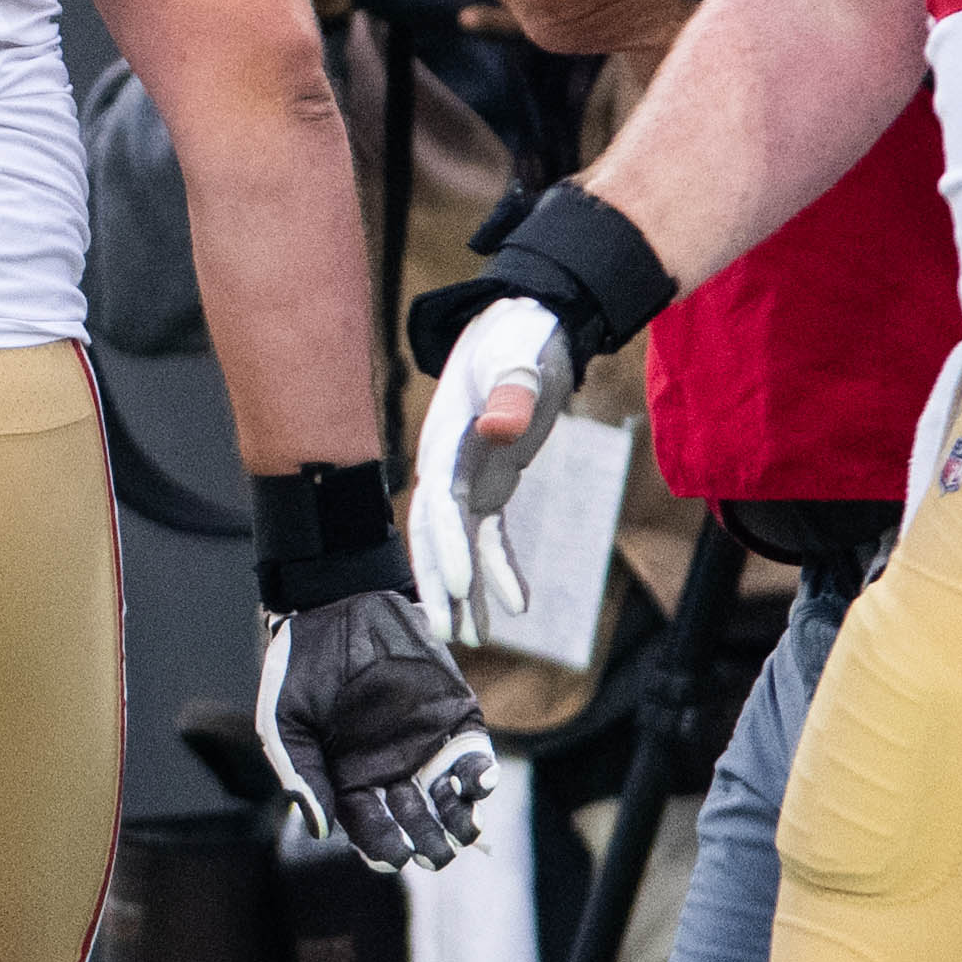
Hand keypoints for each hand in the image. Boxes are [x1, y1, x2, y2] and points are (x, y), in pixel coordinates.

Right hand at [257, 588, 491, 870]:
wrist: (337, 604)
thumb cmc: (300, 665)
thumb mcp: (284, 722)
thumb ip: (302, 774)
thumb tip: (320, 832)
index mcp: (347, 777)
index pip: (371, 828)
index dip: (383, 846)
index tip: (392, 857)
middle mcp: (389, 769)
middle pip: (416, 822)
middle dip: (428, 843)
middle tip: (434, 853)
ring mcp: (424, 745)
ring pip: (449, 799)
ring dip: (460, 820)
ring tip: (463, 832)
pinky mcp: (453, 718)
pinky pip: (473, 757)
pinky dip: (480, 777)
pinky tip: (479, 786)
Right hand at [405, 292, 569, 643]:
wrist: (529, 320)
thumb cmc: (521, 336)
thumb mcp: (518, 361)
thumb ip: (510, 395)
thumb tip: (497, 429)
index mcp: (444, 440)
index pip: (438, 506)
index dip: (446, 549)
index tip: (460, 590)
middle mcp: (444, 464)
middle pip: (433, 537)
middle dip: (438, 586)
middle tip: (445, 636)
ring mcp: (464, 476)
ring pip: (456, 546)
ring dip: (464, 592)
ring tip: (474, 641)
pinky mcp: (488, 483)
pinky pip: (490, 536)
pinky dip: (500, 570)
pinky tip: (516, 605)